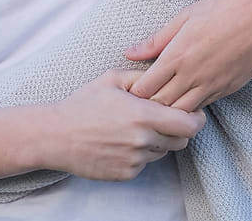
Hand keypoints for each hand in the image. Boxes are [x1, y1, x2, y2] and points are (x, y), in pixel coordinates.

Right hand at [40, 69, 205, 181]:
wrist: (55, 135)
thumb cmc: (82, 105)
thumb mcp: (111, 80)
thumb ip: (142, 78)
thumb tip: (164, 77)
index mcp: (142, 115)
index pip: (189, 124)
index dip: (195, 119)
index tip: (193, 114)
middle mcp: (142, 140)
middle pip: (181, 141)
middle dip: (177, 130)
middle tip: (163, 120)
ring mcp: (135, 159)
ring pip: (162, 152)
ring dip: (156, 142)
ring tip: (133, 129)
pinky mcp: (126, 173)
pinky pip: (145, 163)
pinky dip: (139, 154)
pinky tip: (120, 142)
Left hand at [124, 0, 251, 110]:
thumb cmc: (223, 8)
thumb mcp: (184, 17)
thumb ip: (156, 40)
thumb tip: (129, 53)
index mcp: (177, 56)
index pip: (146, 89)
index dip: (136, 93)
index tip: (132, 89)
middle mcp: (193, 75)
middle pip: (162, 105)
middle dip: (149, 106)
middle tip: (143, 101)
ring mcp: (213, 84)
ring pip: (184, 111)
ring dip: (171, 110)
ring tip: (163, 103)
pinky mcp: (229, 88)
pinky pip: (205, 106)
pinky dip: (192, 107)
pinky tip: (186, 99)